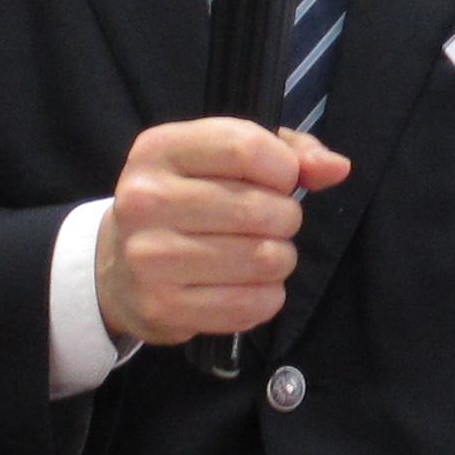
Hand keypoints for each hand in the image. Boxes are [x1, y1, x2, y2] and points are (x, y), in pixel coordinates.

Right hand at [93, 118, 351, 345]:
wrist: (117, 267)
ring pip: (263, 259)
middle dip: (285, 218)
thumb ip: (287, 151)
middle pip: (261, 208)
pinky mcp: (162, 307)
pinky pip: (251, 305)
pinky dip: (266, 297)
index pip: (245, 147)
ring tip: (261, 254)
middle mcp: (145, 200)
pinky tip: (249, 285)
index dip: (283, 167)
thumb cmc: (185, 201)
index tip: (281, 180)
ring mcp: (149, 258)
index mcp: (158, 150)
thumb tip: (336, 168)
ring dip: (280, 259)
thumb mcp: (222, 158)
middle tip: (271, 224)